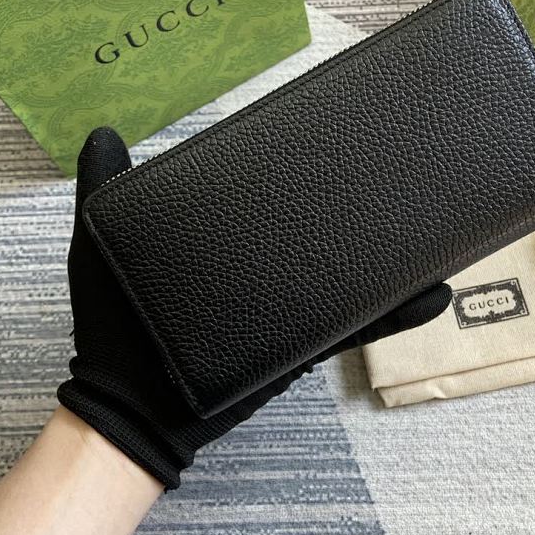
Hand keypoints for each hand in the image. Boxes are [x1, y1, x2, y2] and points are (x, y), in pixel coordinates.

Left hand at [58, 128, 451, 488]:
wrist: (132, 405)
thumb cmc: (113, 324)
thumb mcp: (101, 245)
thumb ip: (104, 187)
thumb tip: (105, 130)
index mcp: (234, 238)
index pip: (278, 195)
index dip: (306, 170)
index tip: (337, 138)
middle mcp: (268, 266)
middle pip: (324, 229)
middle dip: (363, 206)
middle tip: (399, 169)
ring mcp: (291, 303)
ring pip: (352, 274)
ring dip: (392, 255)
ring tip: (433, 226)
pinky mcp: (304, 341)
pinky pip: (357, 326)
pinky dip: (395, 314)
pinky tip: (430, 293)